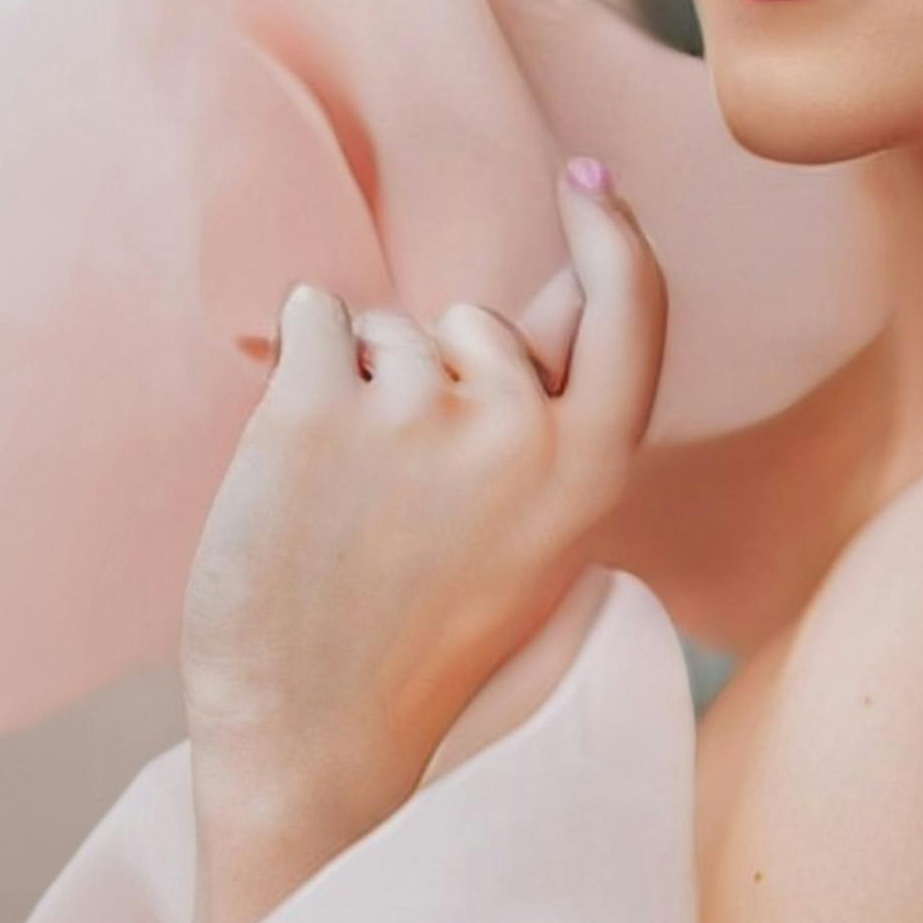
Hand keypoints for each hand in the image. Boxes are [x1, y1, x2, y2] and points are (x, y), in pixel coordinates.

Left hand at [180, 163, 667, 922]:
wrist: (313, 742)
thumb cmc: (420, 639)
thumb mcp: (531, 536)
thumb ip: (551, 417)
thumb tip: (564, 282)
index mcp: (591, 471)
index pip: (631, 310)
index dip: (613, 234)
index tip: (585, 179)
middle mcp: (517, 431)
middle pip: (473, 324)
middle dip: (429, 377)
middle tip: (397, 507)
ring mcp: (415, 414)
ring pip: (384, 329)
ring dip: (352, 386)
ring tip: (342, 510)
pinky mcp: (312, 410)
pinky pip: (312, 314)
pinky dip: (292, 360)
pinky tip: (291, 464)